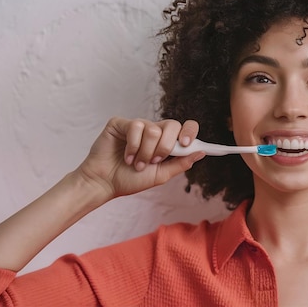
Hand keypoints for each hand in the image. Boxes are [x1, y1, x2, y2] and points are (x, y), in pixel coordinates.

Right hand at [75, 117, 203, 199]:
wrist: (106, 183)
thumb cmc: (131, 179)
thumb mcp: (161, 175)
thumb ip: (180, 163)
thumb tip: (201, 152)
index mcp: (165, 141)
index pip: (184, 127)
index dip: (189, 132)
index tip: (186, 144)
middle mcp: (153, 130)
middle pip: (172, 125)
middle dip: (165, 147)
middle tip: (153, 161)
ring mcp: (137, 126)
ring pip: (153, 129)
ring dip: (145, 152)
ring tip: (136, 163)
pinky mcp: (121, 123)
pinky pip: (135, 127)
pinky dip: (132, 145)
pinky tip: (126, 155)